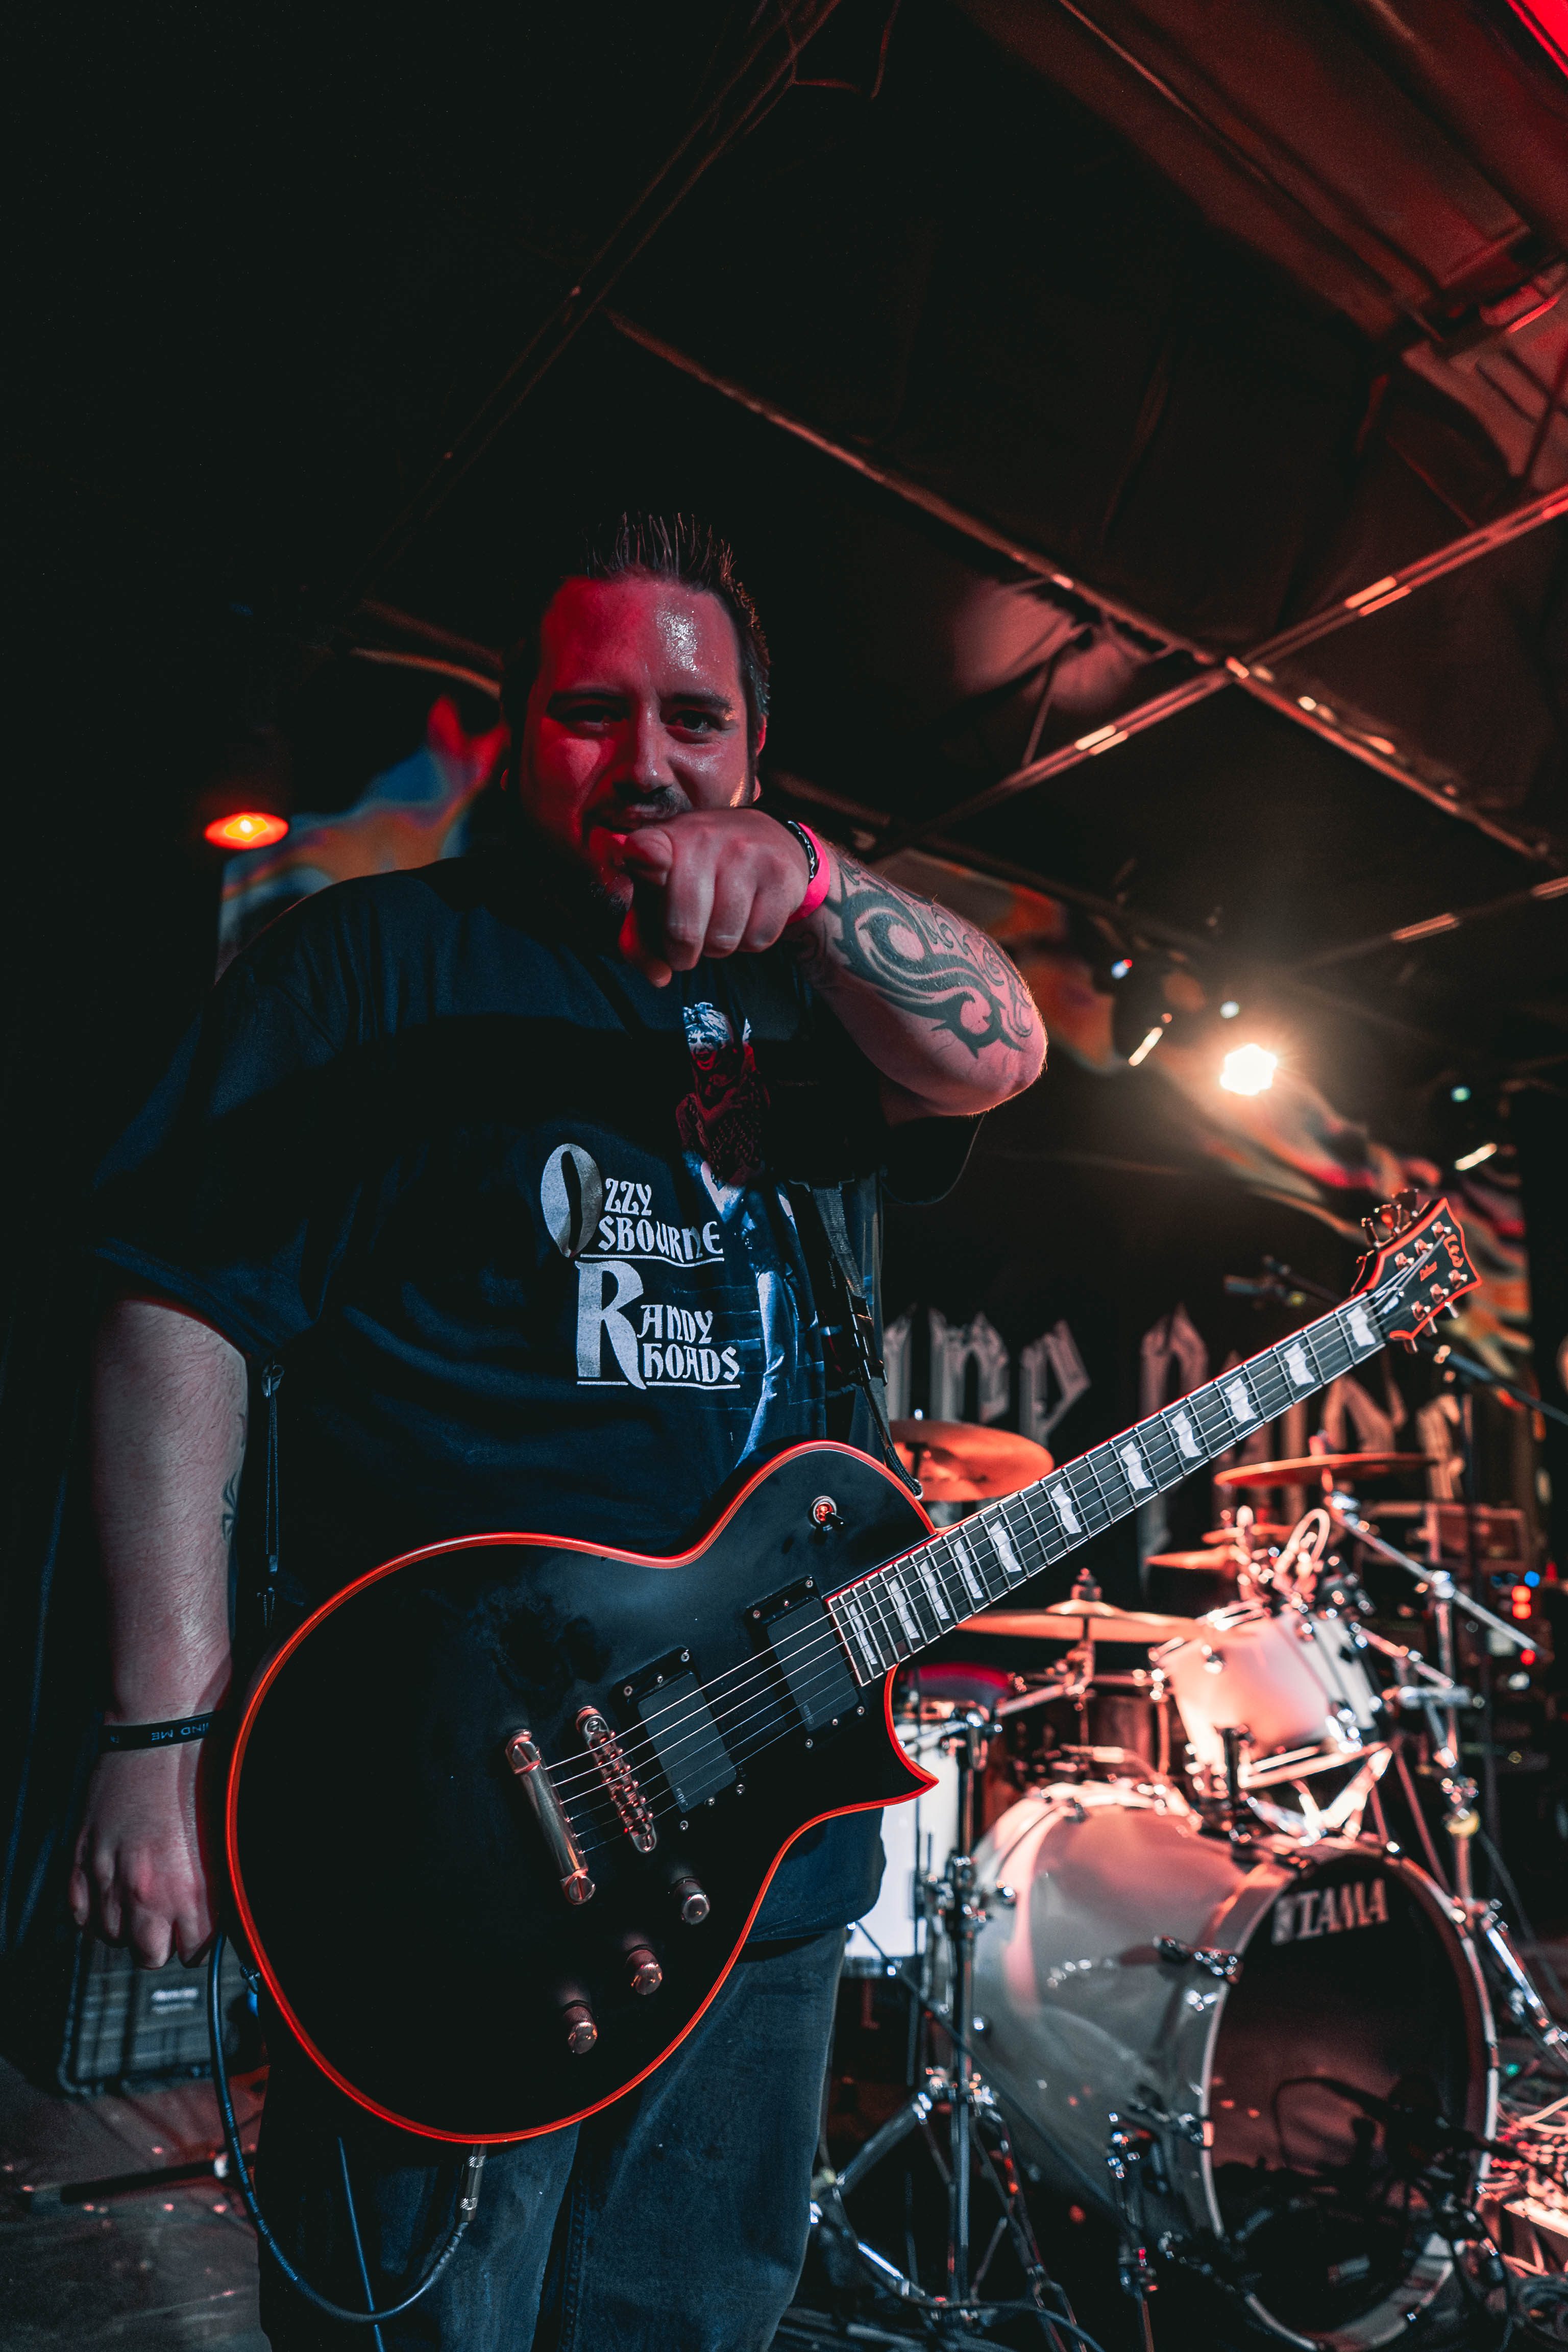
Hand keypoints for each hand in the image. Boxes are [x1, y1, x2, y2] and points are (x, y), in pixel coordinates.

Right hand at [69, 1743, 217, 1967]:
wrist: (163, 1729)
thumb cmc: (205, 1772)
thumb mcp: (223, 1838)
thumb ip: (215, 1886)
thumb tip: (217, 1916)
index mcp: (189, 1889)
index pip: (192, 1953)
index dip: (197, 1938)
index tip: (198, 1925)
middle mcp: (145, 1890)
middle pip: (148, 1956)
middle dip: (161, 1939)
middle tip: (170, 1915)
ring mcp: (107, 1874)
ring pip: (111, 1936)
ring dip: (127, 1922)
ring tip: (142, 1894)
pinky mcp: (81, 1856)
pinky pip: (78, 1912)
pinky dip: (93, 1907)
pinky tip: (111, 1890)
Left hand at [609, 809, 815, 985]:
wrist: (768, 838)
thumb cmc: (700, 876)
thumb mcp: (661, 892)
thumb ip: (641, 935)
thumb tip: (659, 977)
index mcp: (665, 838)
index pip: (647, 849)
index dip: (648, 863)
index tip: (655, 868)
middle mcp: (704, 838)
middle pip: (683, 929)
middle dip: (681, 954)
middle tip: (684, 950)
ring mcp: (746, 853)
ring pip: (722, 941)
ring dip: (718, 947)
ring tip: (719, 924)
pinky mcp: (780, 874)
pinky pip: (758, 939)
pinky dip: (749, 942)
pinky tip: (746, 918)